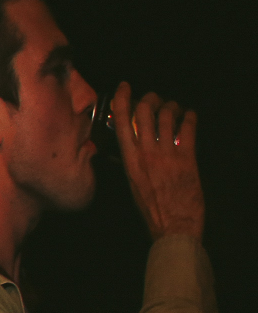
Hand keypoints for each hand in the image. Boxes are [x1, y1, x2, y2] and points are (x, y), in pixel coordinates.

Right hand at [112, 81, 203, 239]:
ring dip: (171, 107)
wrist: (172, 225)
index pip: (122, 121)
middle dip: (151, 98)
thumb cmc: (151, 209)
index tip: (125, 87)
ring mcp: (167, 154)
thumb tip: (132, 148)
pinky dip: (190, 118)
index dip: (122, 99)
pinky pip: (188, 129)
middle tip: (155, 98)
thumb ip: (133, 162)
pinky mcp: (187, 158)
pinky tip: (190, 116)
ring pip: (167, 116)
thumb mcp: (133, 184)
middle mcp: (146, 153)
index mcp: (129, 160)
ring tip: (173, 108)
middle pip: (145, 112)